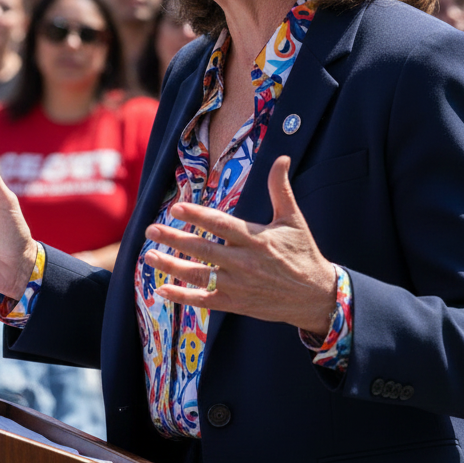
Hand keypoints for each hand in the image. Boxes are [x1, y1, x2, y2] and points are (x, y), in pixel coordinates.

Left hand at [143, 156, 337, 337]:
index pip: (221, 224)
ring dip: (171, 267)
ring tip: (148, 255)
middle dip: (174, 239)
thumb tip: (281, 158)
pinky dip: (182, 297)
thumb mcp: (293, 219)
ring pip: (198, 275)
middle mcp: (244, 262)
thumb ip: (280, 189)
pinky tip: (161, 291)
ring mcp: (238, 286)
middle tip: (150, 229)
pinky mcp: (236, 304)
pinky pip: (204, 301)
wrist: (315, 296)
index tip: (176, 207)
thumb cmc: (303, 253)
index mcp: (255, 238)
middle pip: (203, 249)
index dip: (198, 216)